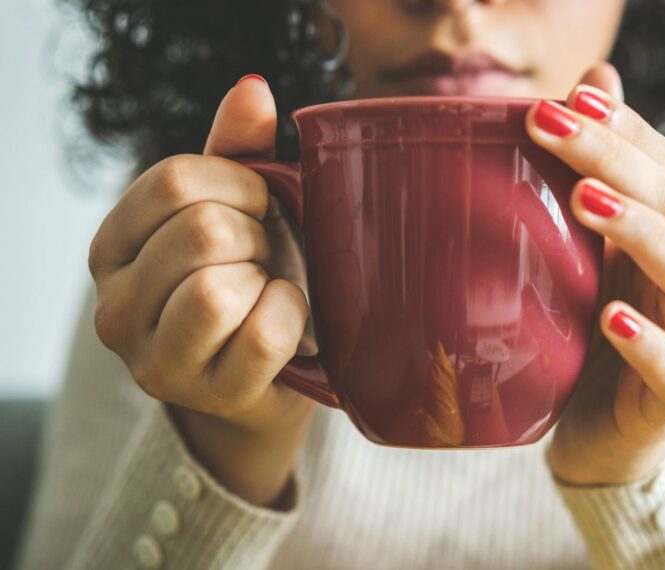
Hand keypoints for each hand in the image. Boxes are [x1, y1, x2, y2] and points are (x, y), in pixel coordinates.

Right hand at [88, 75, 316, 506]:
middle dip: (257, 236)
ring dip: (268, 279)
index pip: (173, 181)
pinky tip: (286, 319)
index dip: (240, 185)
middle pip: (201, 231)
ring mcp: (156, 361)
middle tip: (266, 258)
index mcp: (113, 248)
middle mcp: (115, 308)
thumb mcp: (237, 209)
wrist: (266, 375)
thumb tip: (253, 89)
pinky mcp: (209, 396)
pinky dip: (291, 316)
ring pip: (217, 289)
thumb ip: (239, 151)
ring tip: (268, 289)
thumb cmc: (251, 280)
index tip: (261, 207)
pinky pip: (262, 335)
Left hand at [525, 64, 664, 485]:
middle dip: (615, 158)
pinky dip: (650, 345)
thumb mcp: (576, 257)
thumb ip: (583, 182)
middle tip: (553, 126)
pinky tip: (610, 318)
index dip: (622, 127)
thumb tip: (584, 87)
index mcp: (660, 240)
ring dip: (642, 232)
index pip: (659, 166)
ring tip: (585, 201)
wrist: (600, 437)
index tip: (567, 97)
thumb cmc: (584, 338)